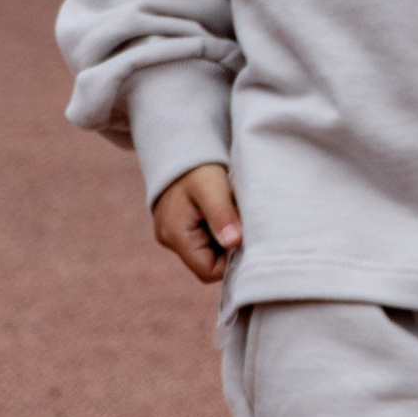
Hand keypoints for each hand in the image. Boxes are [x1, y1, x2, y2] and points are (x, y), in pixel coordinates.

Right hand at [151, 161, 241, 284]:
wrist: (180, 145)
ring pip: (208, 253)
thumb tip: (234, 244)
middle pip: (208, 264)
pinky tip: (227, 212)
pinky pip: (204, 240)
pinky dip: (219, 230)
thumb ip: (222, 215)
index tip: (247, 239)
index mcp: (176, 235)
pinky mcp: (180, 227)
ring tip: (234, 214)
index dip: (230, 262)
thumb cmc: (197, 166)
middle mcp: (171, 240)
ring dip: (225, 239)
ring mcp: (174, 234)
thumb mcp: (211, 187)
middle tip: (243, 224)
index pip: (208, 271)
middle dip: (229, 249)